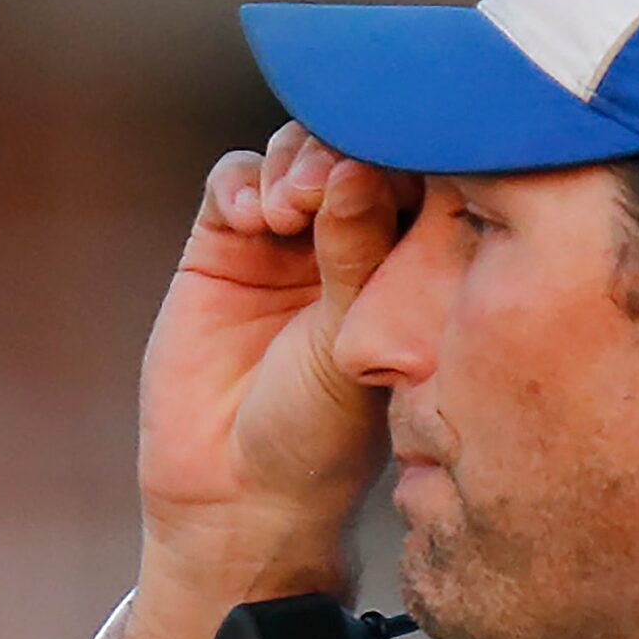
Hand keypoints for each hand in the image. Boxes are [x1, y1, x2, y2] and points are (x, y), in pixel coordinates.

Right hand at [137, 120, 417, 565]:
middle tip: (330, 185)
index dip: (405, 156)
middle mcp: (349, 243)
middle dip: (341, 150)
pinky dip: (244, 182)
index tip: (399, 165)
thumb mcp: (354, 342)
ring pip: (295, 155)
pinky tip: (253, 216)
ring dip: (294, 162)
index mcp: (406, 264)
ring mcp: (286, 241)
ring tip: (291, 207)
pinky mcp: (223, 246)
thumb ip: (358, 255)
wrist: (238, 488)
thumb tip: (360, 168)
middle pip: (351, 151)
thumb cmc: (323, 431)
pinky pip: (235, 182)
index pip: (415, 179)